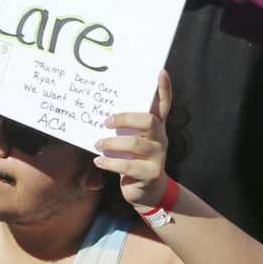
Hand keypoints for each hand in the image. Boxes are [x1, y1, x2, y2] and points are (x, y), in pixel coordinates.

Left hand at [95, 70, 172, 213]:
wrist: (147, 191)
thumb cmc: (134, 159)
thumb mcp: (133, 141)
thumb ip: (126, 128)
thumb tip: (103, 114)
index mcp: (157, 127)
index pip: (164, 104)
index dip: (164, 89)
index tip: (160, 71)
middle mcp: (161, 138)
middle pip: (149, 121)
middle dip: (125, 118)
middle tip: (106, 122)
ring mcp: (158, 156)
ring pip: (136, 144)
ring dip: (112, 143)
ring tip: (98, 144)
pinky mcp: (150, 173)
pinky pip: (127, 166)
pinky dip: (109, 163)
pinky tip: (99, 161)